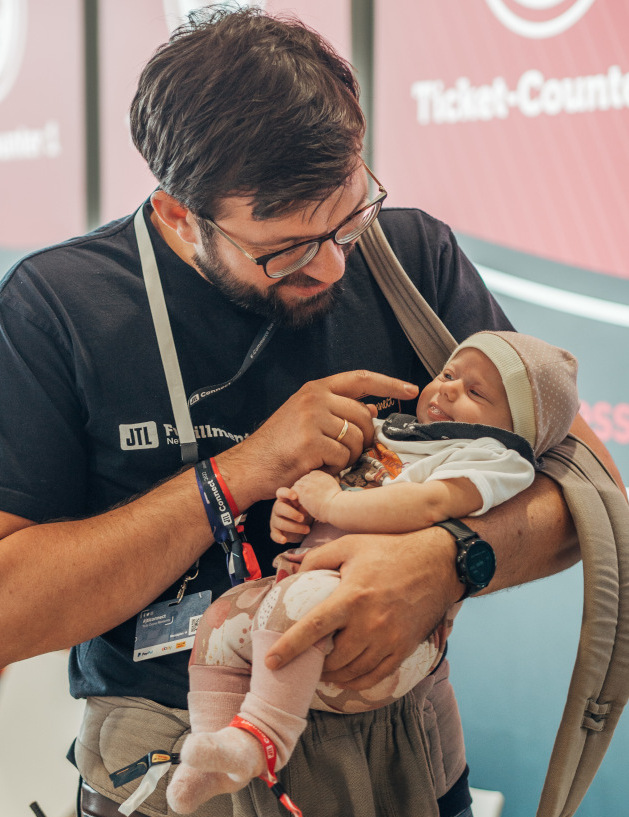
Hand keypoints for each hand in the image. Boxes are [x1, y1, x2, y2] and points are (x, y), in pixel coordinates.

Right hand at [216, 371, 417, 506]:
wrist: (249, 466)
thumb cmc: (279, 446)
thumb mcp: (305, 417)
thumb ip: (336, 410)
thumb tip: (369, 412)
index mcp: (316, 389)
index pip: (361, 379)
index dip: (389, 384)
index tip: (410, 389)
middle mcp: (315, 398)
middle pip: (363, 417)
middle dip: (364, 439)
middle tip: (346, 453)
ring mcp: (312, 418)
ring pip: (356, 439)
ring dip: (348, 457)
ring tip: (326, 460)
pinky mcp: (311, 441)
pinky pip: (343, 456)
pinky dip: (335, 468)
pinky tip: (318, 467)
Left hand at [264, 527, 461, 689]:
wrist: (438, 562)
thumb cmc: (390, 550)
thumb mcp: (350, 544)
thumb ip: (318, 558)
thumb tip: (295, 574)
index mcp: (352, 597)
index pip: (313, 628)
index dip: (289, 648)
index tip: (270, 662)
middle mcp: (370, 623)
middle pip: (332, 659)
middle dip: (313, 664)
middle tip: (303, 661)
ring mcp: (389, 640)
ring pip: (352, 672)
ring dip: (333, 675)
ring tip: (322, 668)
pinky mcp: (404, 648)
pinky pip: (375, 676)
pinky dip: (356, 681)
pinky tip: (346, 677)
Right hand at [270, 487, 312, 544]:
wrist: (303, 526)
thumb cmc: (304, 512)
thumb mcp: (306, 506)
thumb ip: (305, 502)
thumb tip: (308, 503)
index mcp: (284, 499)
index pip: (281, 492)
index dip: (287, 493)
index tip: (295, 496)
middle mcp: (278, 508)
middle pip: (280, 508)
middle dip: (292, 513)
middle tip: (303, 518)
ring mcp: (275, 520)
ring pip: (280, 523)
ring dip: (294, 527)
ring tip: (307, 530)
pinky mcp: (275, 531)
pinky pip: (274, 535)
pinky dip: (279, 538)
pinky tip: (284, 540)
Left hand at [292, 470, 341, 521]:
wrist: (336, 506)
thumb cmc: (336, 502)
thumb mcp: (332, 486)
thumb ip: (324, 483)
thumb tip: (318, 489)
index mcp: (321, 474)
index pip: (309, 476)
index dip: (309, 486)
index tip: (314, 495)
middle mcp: (313, 476)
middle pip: (302, 480)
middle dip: (303, 490)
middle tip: (307, 500)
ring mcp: (307, 483)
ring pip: (297, 485)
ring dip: (299, 494)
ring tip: (304, 504)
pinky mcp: (302, 491)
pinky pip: (292, 491)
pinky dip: (294, 498)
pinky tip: (301, 505)